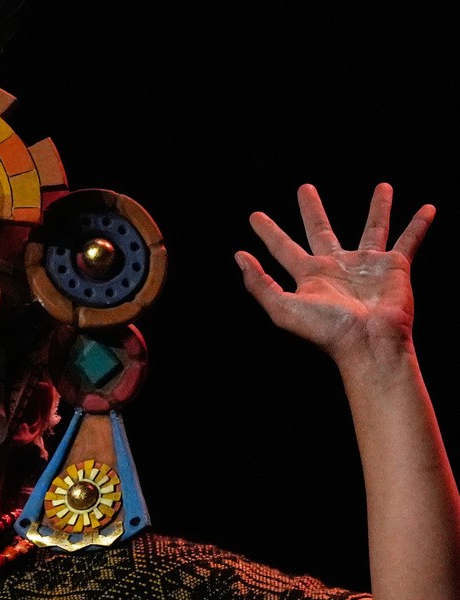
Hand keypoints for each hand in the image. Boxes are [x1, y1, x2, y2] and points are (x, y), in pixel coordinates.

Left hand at [236, 183, 433, 366]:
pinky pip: (409, 240)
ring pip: (373, 228)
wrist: (369, 344)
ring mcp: (367, 266)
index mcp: (309, 276)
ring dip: (379, 207)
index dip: (268, 232)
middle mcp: (337, 268)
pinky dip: (419, 225)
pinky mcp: (394, 268)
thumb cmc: (327, 331)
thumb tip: (239, 256)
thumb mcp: (283, 309)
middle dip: (312, 209)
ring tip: (383, 186)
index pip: (283, 247)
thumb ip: (260, 284)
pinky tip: (427, 208)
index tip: (254, 216)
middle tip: (305, 188)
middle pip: (321, 230)